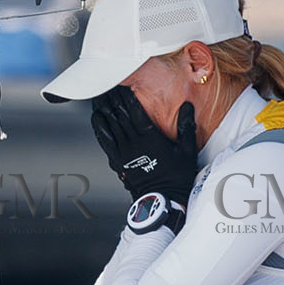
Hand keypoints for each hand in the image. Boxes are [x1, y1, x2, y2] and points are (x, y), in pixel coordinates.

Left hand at [90, 87, 199, 214]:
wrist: (162, 200)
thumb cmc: (176, 178)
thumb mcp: (187, 151)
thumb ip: (186, 127)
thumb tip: (187, 107)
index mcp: (150, 138)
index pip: (135, 111)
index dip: (128, 96)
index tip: (123, 84)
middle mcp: (134, 144)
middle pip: (120, 115)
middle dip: (113, 99)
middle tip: (108, 85)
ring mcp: (123, 152)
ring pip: (110, 125)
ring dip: (104, 109)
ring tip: (99, 97)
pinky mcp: (117, 161)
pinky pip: (105, 141)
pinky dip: (99, 127)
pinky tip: (96, 118)